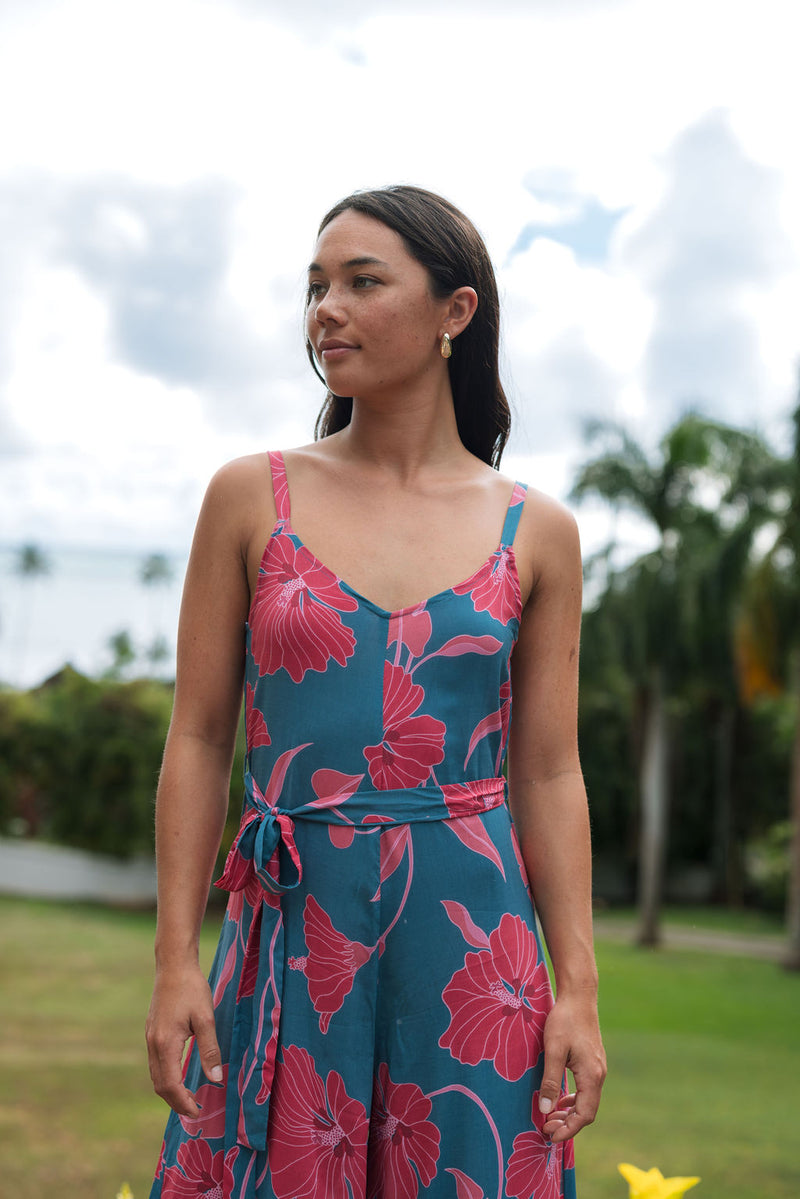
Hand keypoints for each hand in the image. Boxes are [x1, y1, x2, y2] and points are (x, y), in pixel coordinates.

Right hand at [145, 964, 222, 1116]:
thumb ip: (210, 1050)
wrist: (173, 965)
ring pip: (156, 1075)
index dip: (183, 1102)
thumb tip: (216, 1079)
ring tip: (190, 1097)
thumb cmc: (192, 989)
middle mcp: (153, 1044)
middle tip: (195, 1110)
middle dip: (176, 1101)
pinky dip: (166, 1076)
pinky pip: (156, 1063)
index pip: (170, 1085)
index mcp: (165, 1044)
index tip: (197, 1112)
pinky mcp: (152, 1032)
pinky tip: (180, 1075)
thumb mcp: (206, 1019)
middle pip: (159, 1084)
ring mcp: (150, 1038)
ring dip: (170, 1090)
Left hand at [538, 993, 605, 1142]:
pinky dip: (573, 1100)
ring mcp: (598, 1068)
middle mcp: (599, 1075)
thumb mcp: (553, 1050)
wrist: (579, 996)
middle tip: (545, 1129)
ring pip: (587, 1101)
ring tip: (550, 1118)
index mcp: (592, 1076)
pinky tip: (560, 1099)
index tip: (550, 1137)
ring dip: (569, 1113)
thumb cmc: (565, 1020)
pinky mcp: (593, 1062)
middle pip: (587, 1111)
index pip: (584, 1115)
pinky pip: (586, 1089)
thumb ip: (551, 1081)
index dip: (568, 1130)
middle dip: (567, 1124)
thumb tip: (546, 1110)